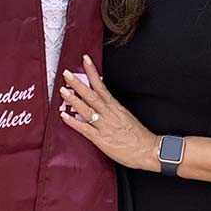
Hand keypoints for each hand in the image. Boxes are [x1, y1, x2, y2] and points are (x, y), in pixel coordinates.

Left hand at [58, 56, 157, 170]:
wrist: (148, 150)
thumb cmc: (139, 136)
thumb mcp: (126, 116)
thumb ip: (112, 110)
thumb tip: (100, 103)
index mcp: (115, 107)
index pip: (101, 85)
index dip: (92, 72)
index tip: (85, 61)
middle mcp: (109, 113)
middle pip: (91, 95)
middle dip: (78, 83)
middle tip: (67, 73)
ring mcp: (104, 125)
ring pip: (86, 109)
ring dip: (73, 99)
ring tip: (63, 91)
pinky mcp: (101, 139)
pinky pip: (85, 129)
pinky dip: (73, 122)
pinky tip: (64, 116)